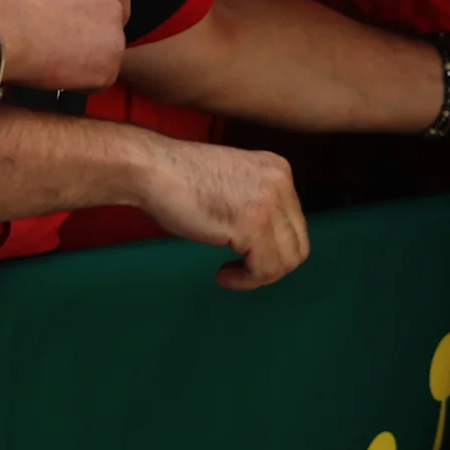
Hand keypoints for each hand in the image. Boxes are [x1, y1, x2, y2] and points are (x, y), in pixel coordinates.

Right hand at [0, 0, 128, 92]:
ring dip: (85, 55)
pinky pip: (99, 76)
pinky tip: (53, 68)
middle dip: (93, 29)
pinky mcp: (110, 60)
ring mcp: (114, 25)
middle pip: (113, 14)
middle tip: (62, 40)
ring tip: (49, 54)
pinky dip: (79, 79)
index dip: (88, 5)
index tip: (74, 17)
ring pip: (107, 47)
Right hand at [126, 133, 308, 289]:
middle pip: (297, 244)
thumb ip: (256, 203)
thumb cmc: (178, 179)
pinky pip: (265, 269)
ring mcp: (269, 203)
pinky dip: (246, 281)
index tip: (246, 255)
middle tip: (242, 270)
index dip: (273, 247)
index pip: (295, 223)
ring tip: (230, 274)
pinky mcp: (252, 225)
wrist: (152, 169)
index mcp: (278, 169)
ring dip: (258, 276)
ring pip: (286, 260)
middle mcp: (281, 182)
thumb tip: (268, 241)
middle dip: (270, 265)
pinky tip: (224, 275)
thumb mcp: (233, 185)